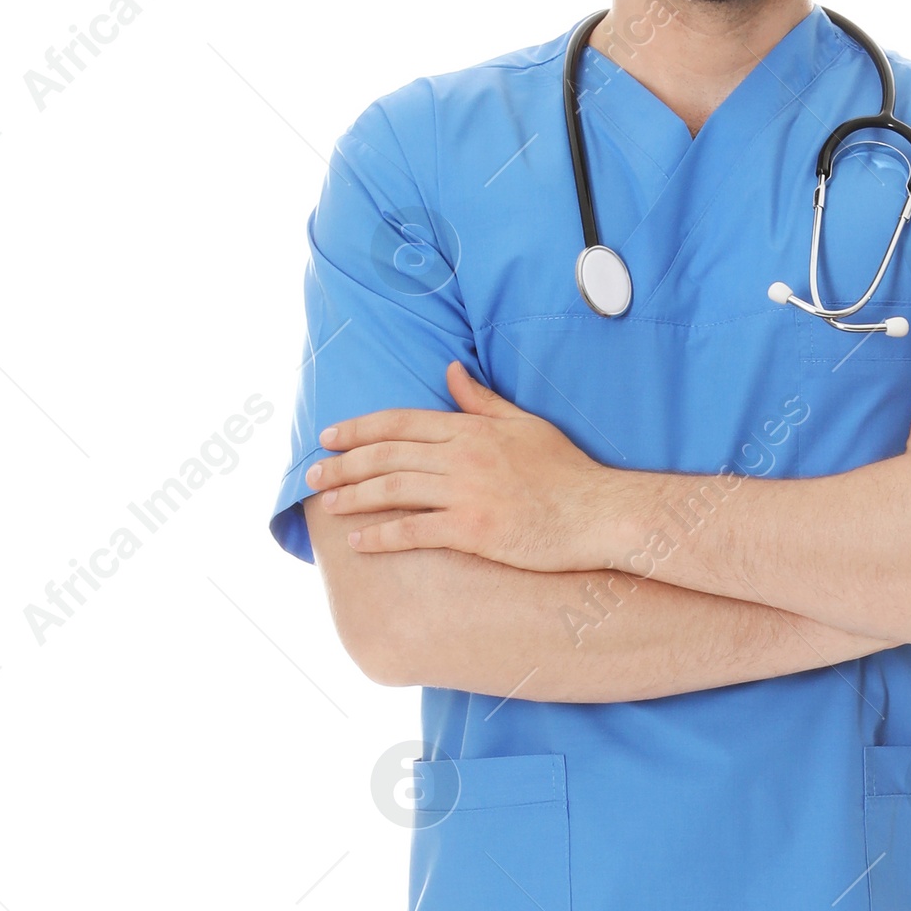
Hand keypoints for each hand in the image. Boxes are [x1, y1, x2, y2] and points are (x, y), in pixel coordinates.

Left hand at [307, 365, 624, 568]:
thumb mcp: (525, 424)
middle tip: (313, 473)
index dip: (358, 428)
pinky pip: (413, 531)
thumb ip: (481, 400)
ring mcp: (465, 493)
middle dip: (343, 463)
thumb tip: (450, 371)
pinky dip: (380, 534)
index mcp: (470, 429)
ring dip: (353, 496)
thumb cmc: (567, 472)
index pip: (399, 422)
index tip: (329, 436)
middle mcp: (462, 456)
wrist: (597, 514)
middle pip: (386, 454)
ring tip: (327, 504)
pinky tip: (358, 539)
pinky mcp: (472, 530)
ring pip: (392, 489)